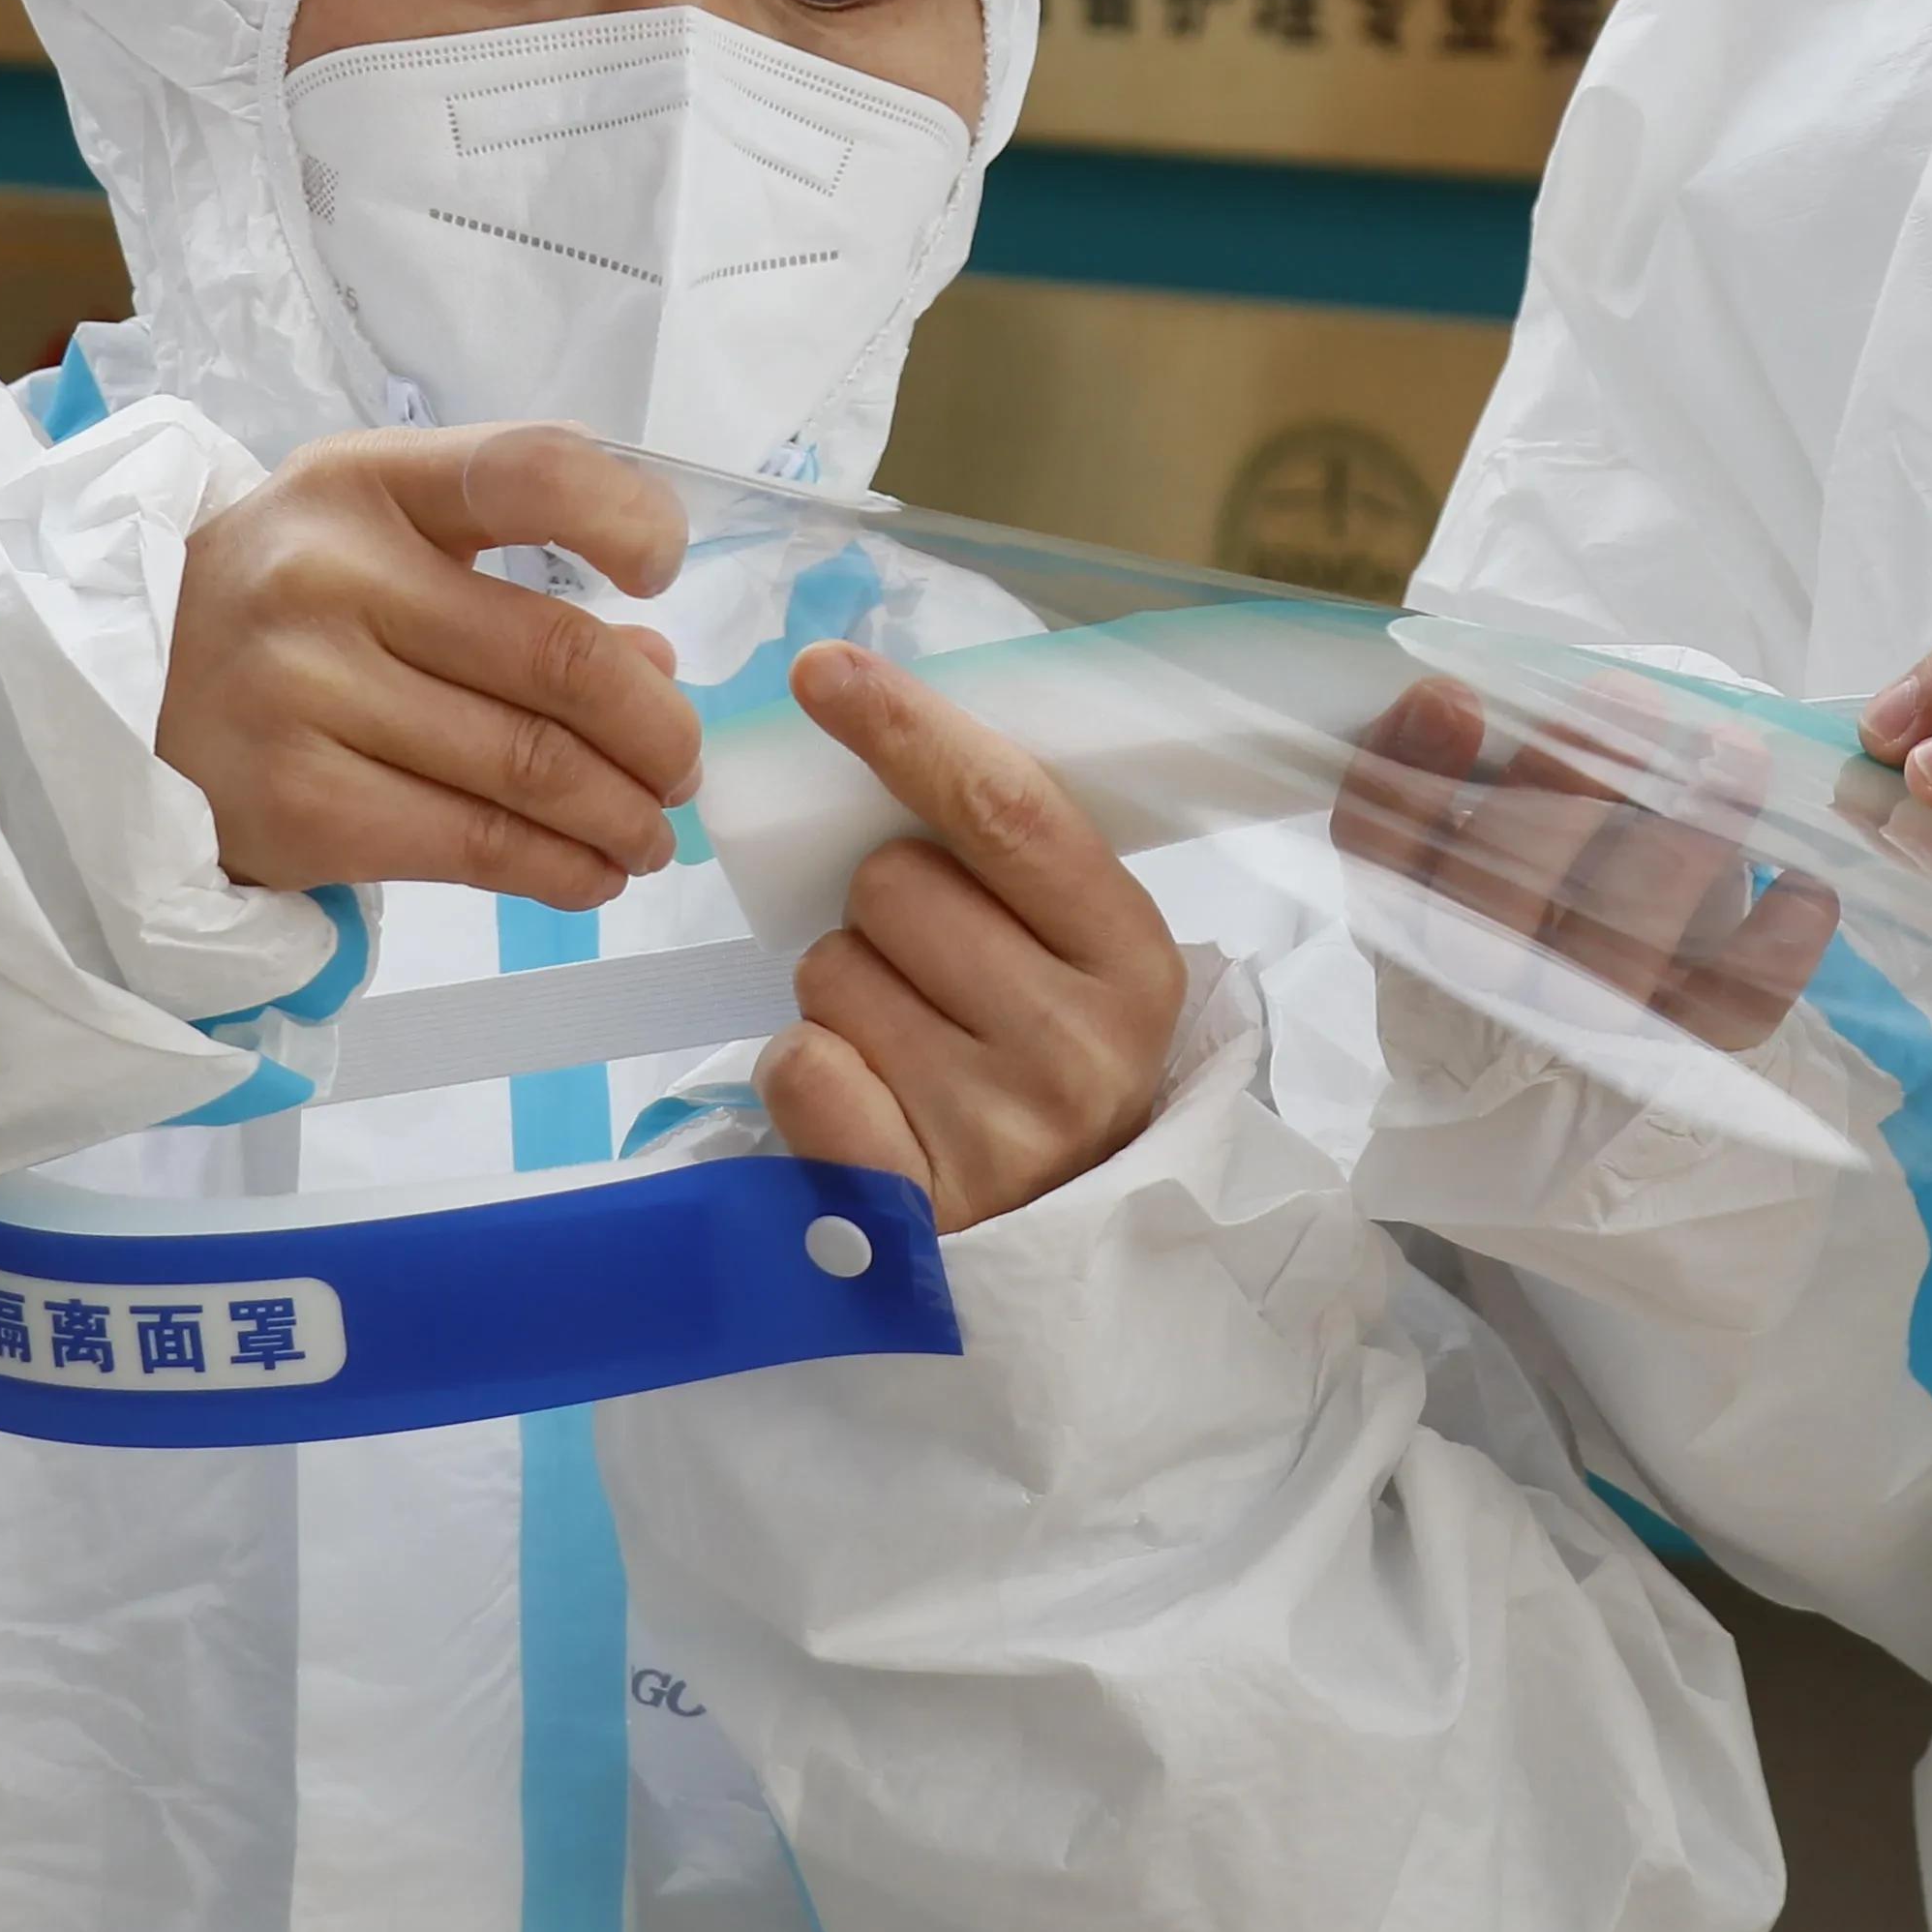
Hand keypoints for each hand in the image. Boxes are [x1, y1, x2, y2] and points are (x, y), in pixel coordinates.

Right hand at [153, 425, 701, 907]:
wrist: (107, 693)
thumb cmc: (279, 602)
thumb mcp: (375, 539)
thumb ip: (511, 581)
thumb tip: (656, 671)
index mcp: (364, 482)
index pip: (529, 470)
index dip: (628, 518)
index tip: (663, 572)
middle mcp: (331, 578)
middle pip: (558, 659)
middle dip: (656, 730)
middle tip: (683, 766)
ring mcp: (306, 695)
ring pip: (529, 769)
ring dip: (623, 814)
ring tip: (649, 831)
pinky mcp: (296, 807)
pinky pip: (474, 846)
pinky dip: (561, 870)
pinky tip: (592, 873)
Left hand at [753, 643, 1185, 1230]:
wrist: (1072, 1262)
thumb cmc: (1048, 1066)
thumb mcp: (1076, 960)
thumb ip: (1006, 856)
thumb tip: (867, 711)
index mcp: (1133, 959)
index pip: (1008, 810)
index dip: (909, 728)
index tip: (823, 670)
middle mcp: (1078, 1045)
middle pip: (893, 885)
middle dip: (881, 910)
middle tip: (928, 972)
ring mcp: (998, 1130)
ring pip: (831, 969)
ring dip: (842, 992)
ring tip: (906, 1046)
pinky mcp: (910, 1202)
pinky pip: (797, 1063)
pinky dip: (807, 1070)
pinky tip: (868, 1102)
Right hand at [1331, 675, 1835, 1054]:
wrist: (1559, 1084)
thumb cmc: (1530, 899)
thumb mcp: (1485, 829)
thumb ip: (1500, 764)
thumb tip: (1566, 688)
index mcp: (1409, 908)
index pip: (1378, 846)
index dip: (1407, 772)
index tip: (1455, 696)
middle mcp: (1481, 980)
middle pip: (1500, 895)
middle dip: (1566, 785)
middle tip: (1627, 697)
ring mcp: (1579, 1029)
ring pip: (1618, 947)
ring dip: (1682, 842)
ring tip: (1734, 754)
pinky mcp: (1675, 1057)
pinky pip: (1730, 1006)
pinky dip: (1779, 943)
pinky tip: (1805, 883)